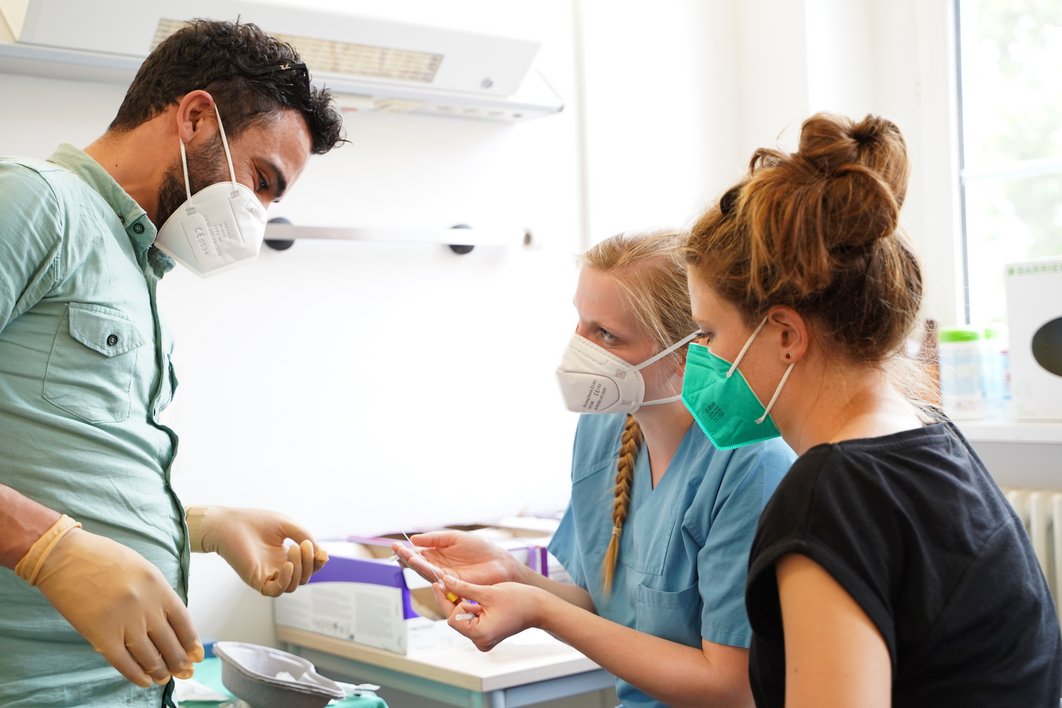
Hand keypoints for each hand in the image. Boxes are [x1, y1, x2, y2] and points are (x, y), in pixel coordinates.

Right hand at [34, 528, 203, 686]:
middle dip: (180, 661)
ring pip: (150, 656)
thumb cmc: (102, 557)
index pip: (183, 621)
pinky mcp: (101, 636)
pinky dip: (136, 675)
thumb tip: (167, 619)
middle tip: (185, 671)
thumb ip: (155, 592)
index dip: (191, 641)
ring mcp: (125, 623)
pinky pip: (124, 662)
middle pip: (170, 642)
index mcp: (158, 587)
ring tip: (166, 677)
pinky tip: (145, 681)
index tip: (196, 653)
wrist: (65, 557)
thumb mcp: (141, 568)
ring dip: (161, 671)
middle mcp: (146, 607)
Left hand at [188, 506, 327, 596]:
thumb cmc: (255, 522)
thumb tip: (323, 556)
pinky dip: (286, 580)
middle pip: (304, 578)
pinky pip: (276, 590)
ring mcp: (268, 576)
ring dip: (300, 570)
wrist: (229, 523)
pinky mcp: (257, 580)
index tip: (321, 552)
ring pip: (293, 586)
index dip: (317, 562)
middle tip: (304, 544)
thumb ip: (305, 537)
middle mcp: (278, 569)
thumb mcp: (288, 526)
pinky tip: (287, 565)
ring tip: (294, 549)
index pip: (309, 567)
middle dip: (309, 563)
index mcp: (286, 556)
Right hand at [390, 530, 522, 587]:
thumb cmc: (479, 548)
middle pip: (418, 563)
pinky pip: (436, 577)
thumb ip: (435, 538)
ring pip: (425, 571)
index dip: (407, 550)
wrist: (498, 561)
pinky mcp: (451, 584)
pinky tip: (419, 564)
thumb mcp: (454, 538)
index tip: (396, 544)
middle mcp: (438, 567)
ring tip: (405, 555)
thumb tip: (414, 539)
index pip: (418, 553)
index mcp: (438, 554)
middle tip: (396, 549)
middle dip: (406, 556)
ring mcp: (444, 576)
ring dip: (414, 564)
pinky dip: (427, 571)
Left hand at [436, 574, 547, 651]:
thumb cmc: (519, 600)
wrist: (538, 608)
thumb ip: (463, 588)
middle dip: (455, 601)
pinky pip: (472, 620)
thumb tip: (444, 581)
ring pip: (463, 619)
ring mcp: (484, 640)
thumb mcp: (487, 592)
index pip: (452, 618)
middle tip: (446, 582)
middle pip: (456, 619)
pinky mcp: (487, 635)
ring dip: (464, 603)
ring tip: (474, 592)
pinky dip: (472, 608)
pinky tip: (476, 598)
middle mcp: (480, 641)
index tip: (439, 583)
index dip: (450, 600)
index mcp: (480, 634)